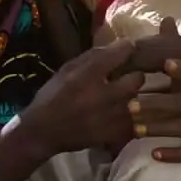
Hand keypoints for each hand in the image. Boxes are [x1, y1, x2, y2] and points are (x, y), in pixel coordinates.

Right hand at [17, 39, 144, 156]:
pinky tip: (116, 116)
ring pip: (136, 102)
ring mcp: (110, 117)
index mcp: (88, 75)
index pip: (119, 53)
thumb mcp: (65, 70)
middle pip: (137, 79)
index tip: (128, 47)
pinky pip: (131, 123)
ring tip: (120, 99)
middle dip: (134, 76)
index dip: (127, 47)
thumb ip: (89, 57)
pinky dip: (127, 119)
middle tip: (127, 77)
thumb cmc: (51, 97)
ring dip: (129, 98)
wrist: (42, 132)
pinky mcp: (112, 134)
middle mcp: (103, 94)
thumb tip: (113, 45)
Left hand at [130, 56, 180, 162]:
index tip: (167, 63)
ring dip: (155, 128)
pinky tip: (154, 154)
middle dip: (153, 104)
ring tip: (135, 129)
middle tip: (130, 106)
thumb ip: (169, 73)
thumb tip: (136, 58)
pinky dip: (171, 154)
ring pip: (177, 128)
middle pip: (177, 104)